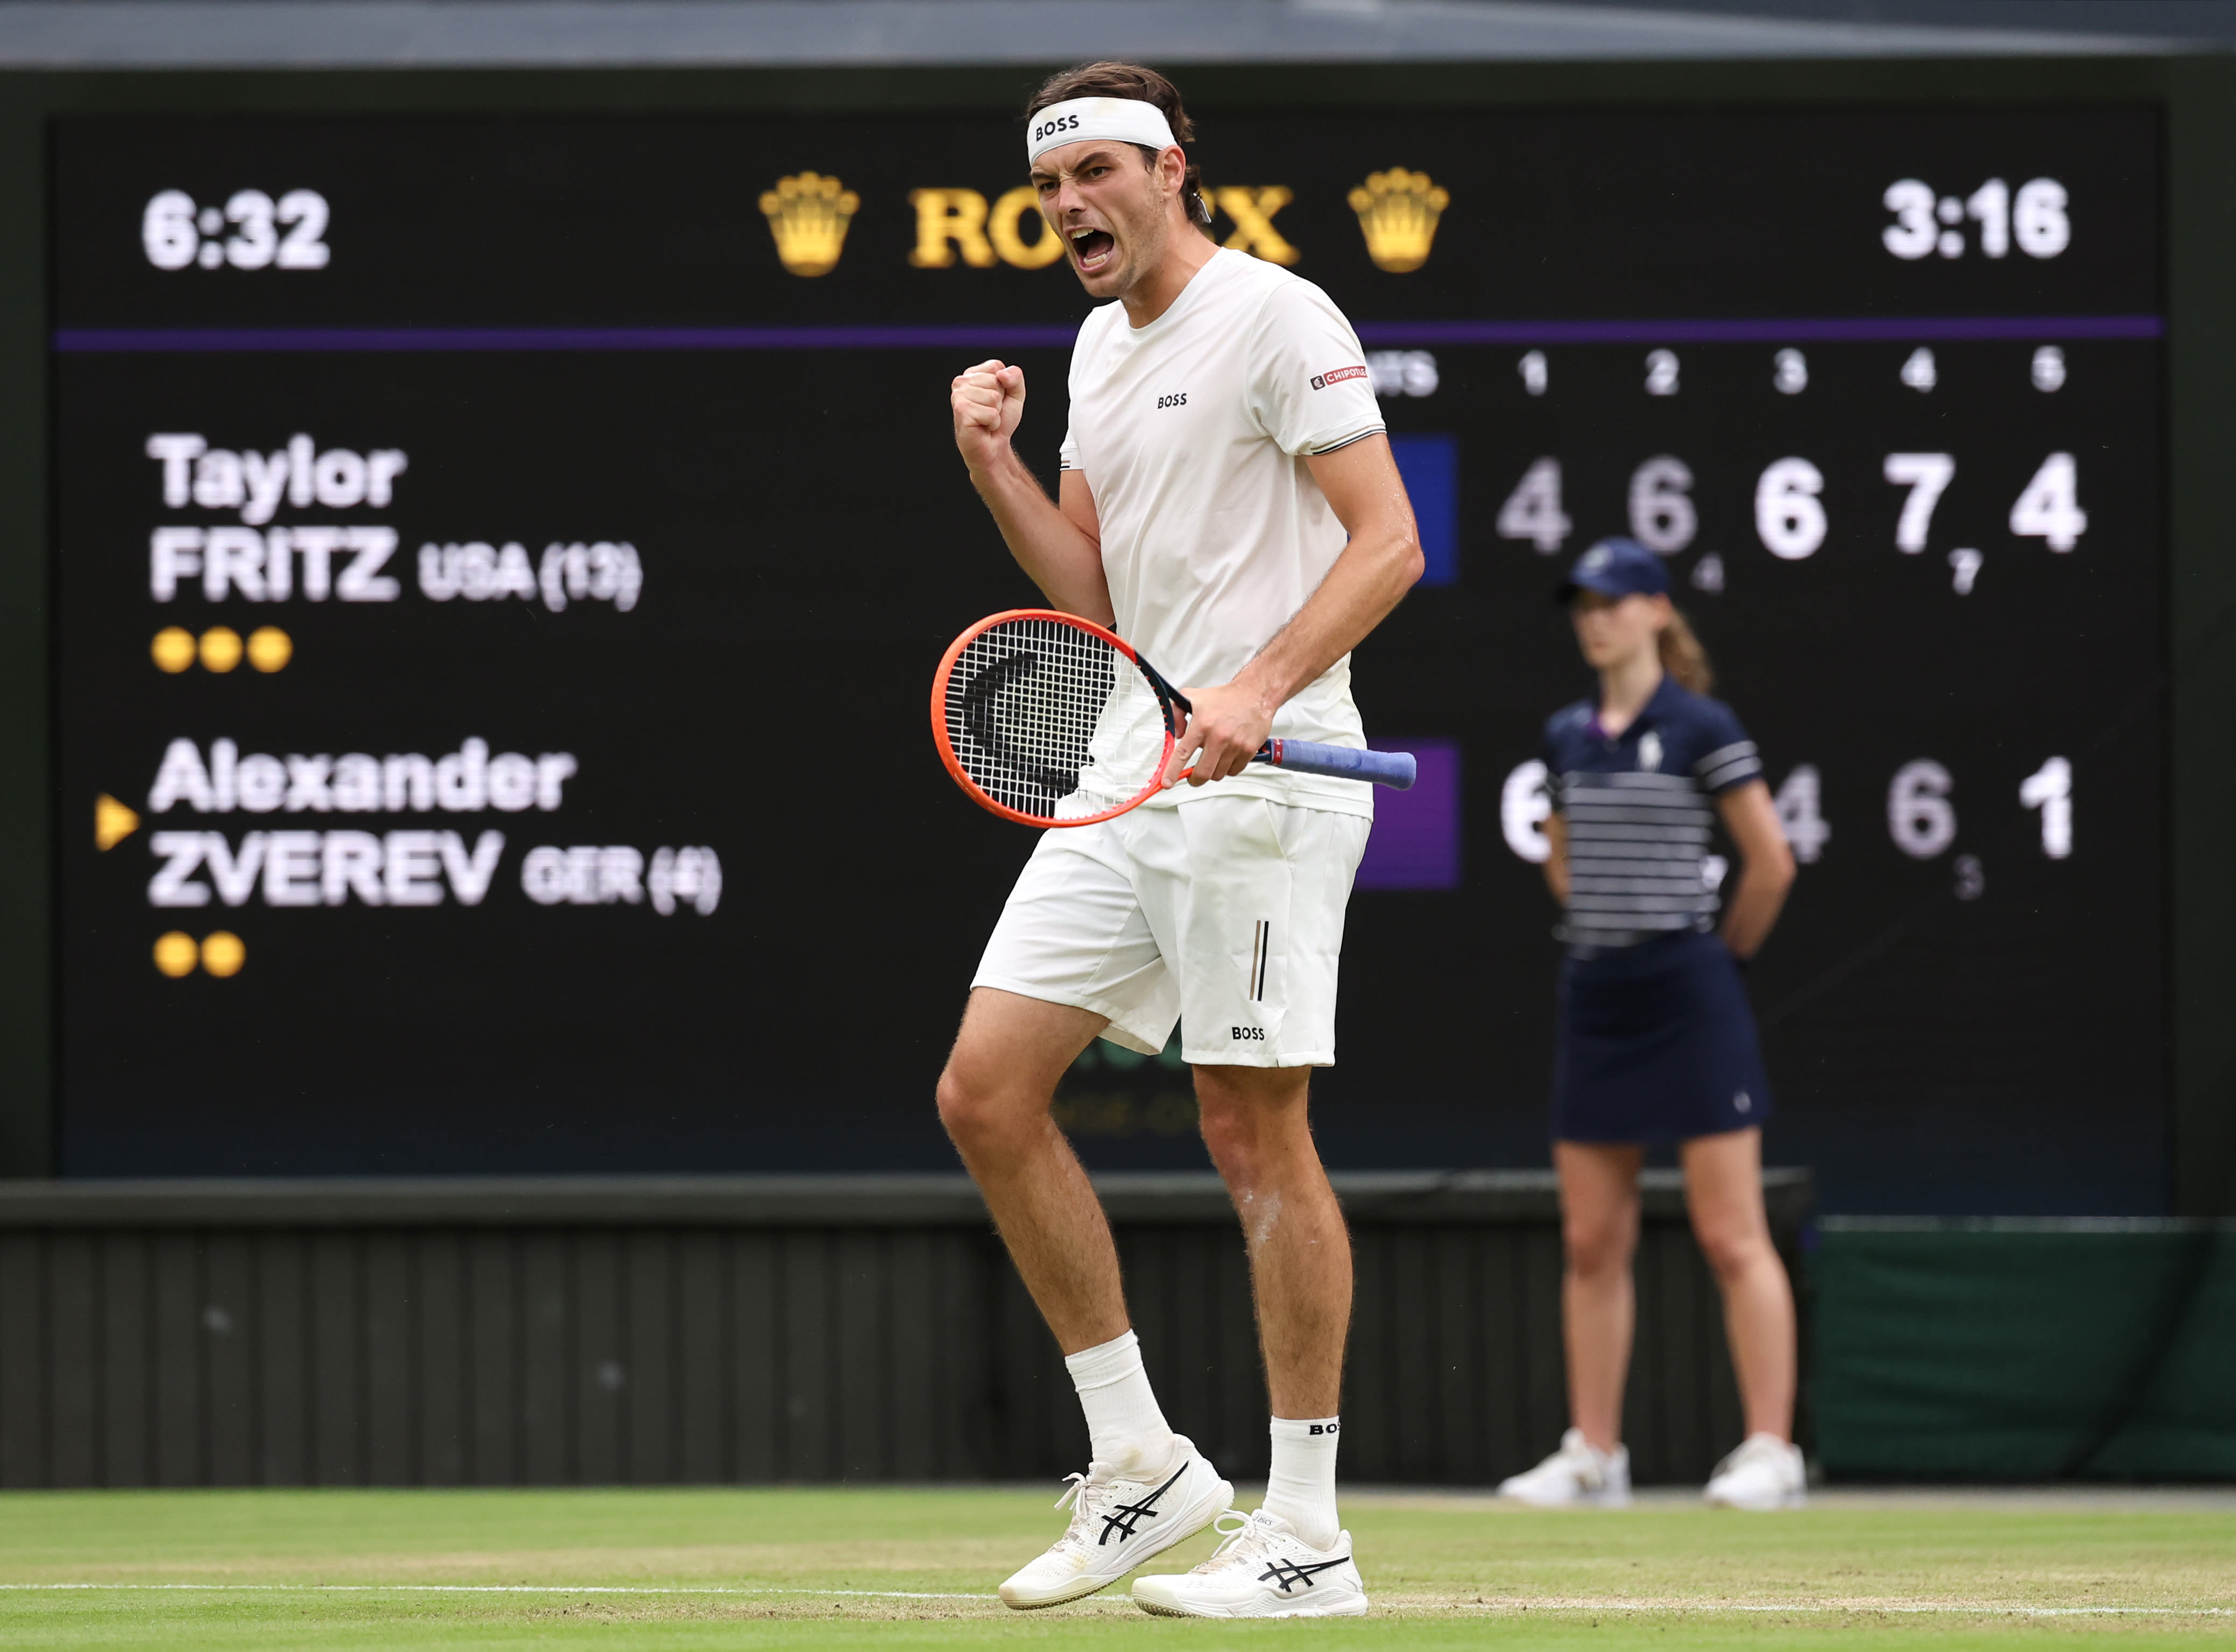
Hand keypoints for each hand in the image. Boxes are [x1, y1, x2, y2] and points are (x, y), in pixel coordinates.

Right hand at [951, 359, 1025, 475]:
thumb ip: (1015, 376)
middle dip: (1000, 400)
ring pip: (993, 396)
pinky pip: (990, 413)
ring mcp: (958, 396)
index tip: (996, 400)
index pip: (996, 366)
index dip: (1004, 386)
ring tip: (986, 420)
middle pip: (995, 380)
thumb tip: (1002, 375)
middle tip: (990, 412)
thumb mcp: (1015, 394)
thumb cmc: (1001, 421)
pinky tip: (983, 427)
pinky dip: (993, 423)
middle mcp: (961, 382)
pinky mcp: (961, 411)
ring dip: (996, 413)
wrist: (994, 448)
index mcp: (971, 374)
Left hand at [1163, 680, 1275, 787]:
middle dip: (1195, 779)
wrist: (1253, 694)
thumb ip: (1176, 713)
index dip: (1172, 772)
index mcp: (1202, 724)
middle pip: (1203, 772)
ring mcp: (1235, 745)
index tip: (1167, 783)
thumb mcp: (1192, 697)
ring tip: (1213, 759)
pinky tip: (1226, 757)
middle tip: (1193, 776)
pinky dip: (1228, 768)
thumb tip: (1175, 734)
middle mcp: (1219, 737)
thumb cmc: (1224, 698)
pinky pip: (1234, 771)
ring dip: (1212, 772)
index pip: (1183, 754)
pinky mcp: (1248, 750)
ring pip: (1218, 774)